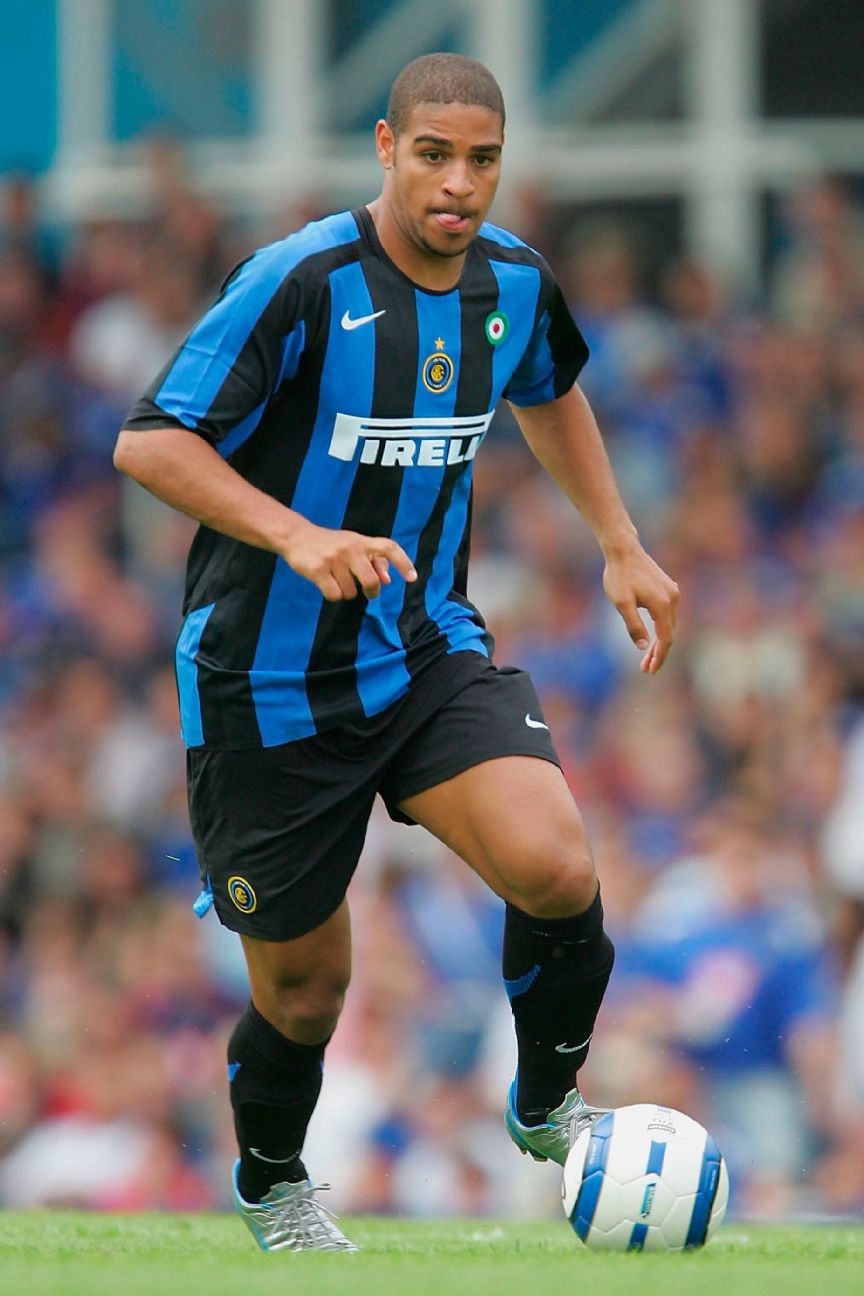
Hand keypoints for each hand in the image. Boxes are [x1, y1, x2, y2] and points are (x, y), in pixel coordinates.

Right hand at [283, 521, 416, 601]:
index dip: (403, 563)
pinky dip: (333, 596)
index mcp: (361, 541)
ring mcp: (334, 559)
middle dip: (372, 592)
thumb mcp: (352, 545)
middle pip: (371, 580)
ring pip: (351, 592)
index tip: (412, 578)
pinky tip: (327, 586)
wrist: (296, 536)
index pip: (388, 548)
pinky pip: (335, 595)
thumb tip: (388, 580)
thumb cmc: (330, 544)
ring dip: (347, 592)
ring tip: (337, 581)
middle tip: (369, 594)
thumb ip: (373, 561)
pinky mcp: (318, 570)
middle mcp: (350, 548)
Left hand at [602, 544, 678, 673]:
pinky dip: (661, 628)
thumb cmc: (619, 576)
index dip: (658, 657)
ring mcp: (672, 592)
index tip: (650, 671)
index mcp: (663, 605)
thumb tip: (643, 646)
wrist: (623, 550)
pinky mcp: (668, 588)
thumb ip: (633, 625)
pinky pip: (667, 614)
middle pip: (669, 633)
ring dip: (659, 642)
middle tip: (646, 669)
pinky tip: (652, 636)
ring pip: (669, 624)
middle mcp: (672, 598)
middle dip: (658, 653)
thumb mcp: (622, 603)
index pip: (665, 639)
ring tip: (647, 657)